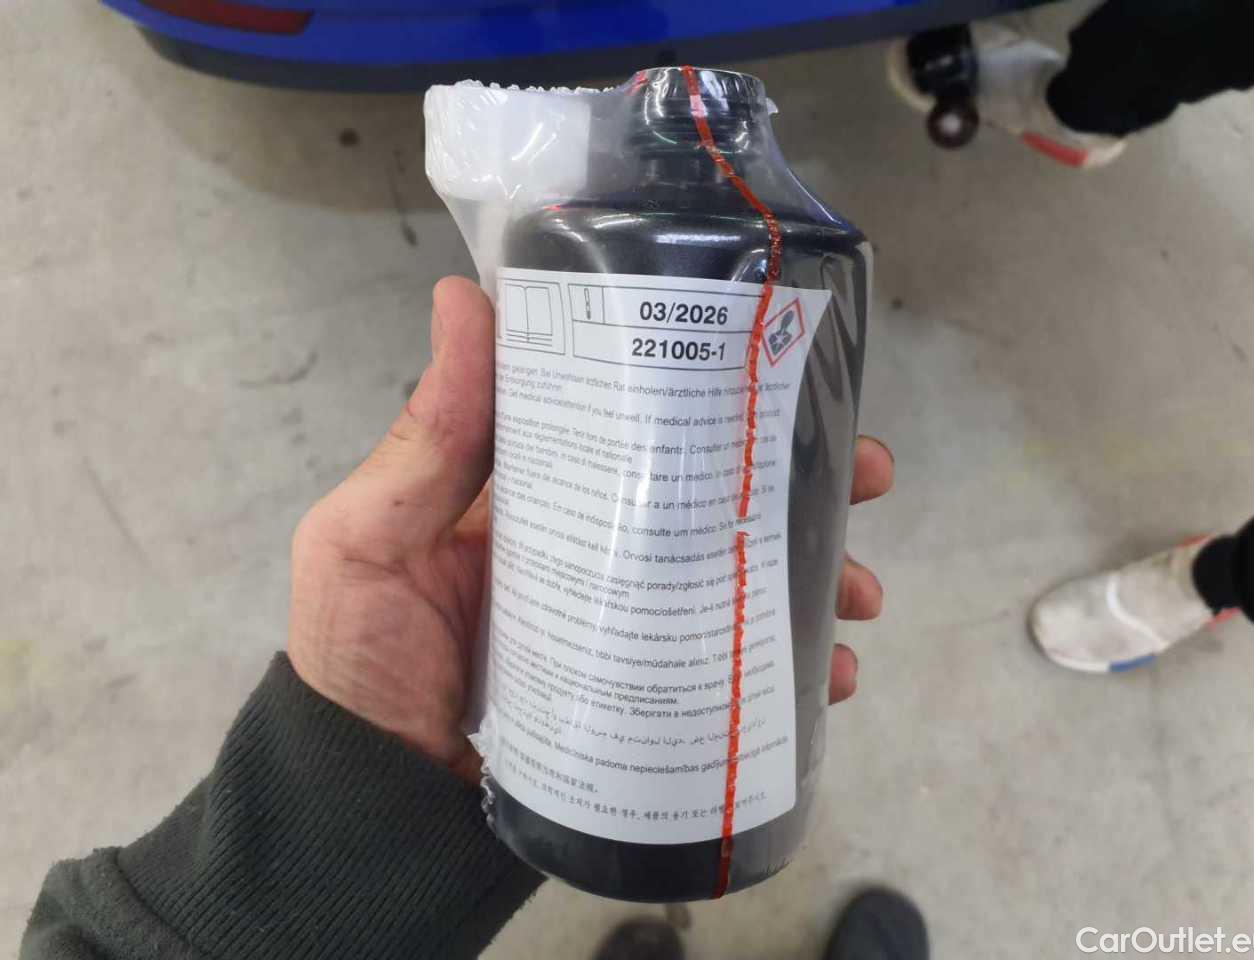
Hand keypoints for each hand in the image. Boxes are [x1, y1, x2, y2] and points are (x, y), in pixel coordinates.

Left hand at [288, 277, 893, 780]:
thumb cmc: (359, 662)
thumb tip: (463, 295)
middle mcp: (597, 552)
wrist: (370, 813)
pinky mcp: (647, 703)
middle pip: (712, 501)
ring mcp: (628, 630)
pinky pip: (733, 680)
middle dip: (798, 483)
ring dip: (815, 577)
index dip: (713, 395)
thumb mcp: (371, 538)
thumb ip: (426, 436)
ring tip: (862, 591)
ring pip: (740, 586)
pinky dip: (793, 677)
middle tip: (866, 474)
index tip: (782, 369)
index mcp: (540, 497)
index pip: (638, 425)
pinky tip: (837, 676)